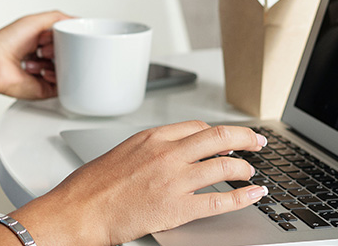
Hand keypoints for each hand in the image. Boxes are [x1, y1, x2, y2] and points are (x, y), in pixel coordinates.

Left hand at [0, 10, 69, 99]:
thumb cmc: (5, 43)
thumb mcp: (34, 20)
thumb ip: (58, 18)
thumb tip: (77, 20)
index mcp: (39, 40)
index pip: (64, 38)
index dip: (64, 35)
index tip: (59, 34)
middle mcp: (42, 57)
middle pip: (67, 53)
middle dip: (60, 48)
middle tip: (46, 47)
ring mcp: (44, 72)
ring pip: (66, 69)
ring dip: (55, 61)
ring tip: (40, 57)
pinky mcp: (45, 88)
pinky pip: (63, 86)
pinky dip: (56, 77)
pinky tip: (43, 71)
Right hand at [13, 121, 268, 244]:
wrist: (80, 210)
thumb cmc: (91, 186)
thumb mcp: (121, 153)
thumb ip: (149, 150)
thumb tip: (170, 153)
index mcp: (151, 137)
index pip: (197, 127)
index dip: (218, 133)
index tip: (228, 137)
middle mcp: (167, 153)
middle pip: (219, 137)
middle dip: (245, 138)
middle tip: (257, 142)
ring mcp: (175, 180)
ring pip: (225, 165)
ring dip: (246, 169)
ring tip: (252, 173)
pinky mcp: (178, 208)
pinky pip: (222, 200)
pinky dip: (244, 196)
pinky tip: (254, 195)